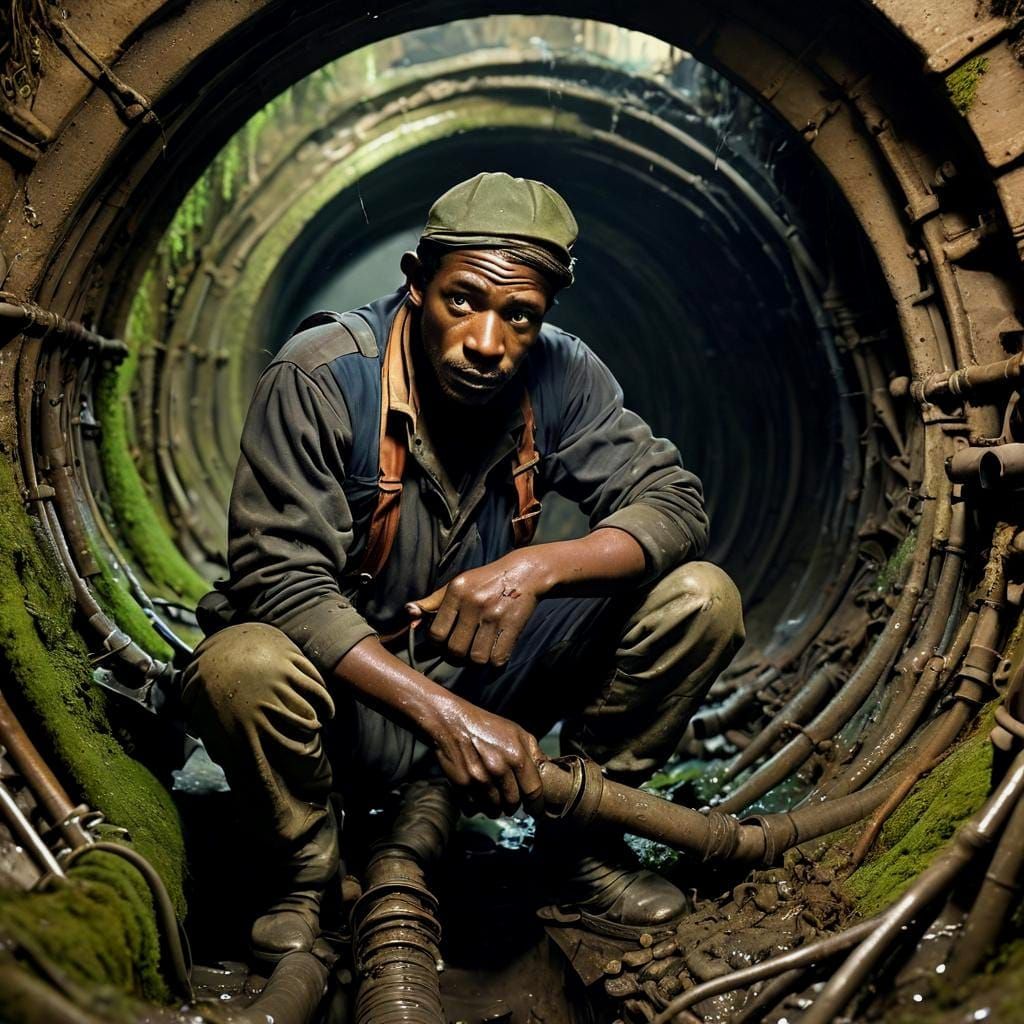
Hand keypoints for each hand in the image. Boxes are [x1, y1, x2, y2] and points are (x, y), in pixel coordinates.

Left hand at [406, 550, 553, 667]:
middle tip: (462, 650)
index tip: (445, 641)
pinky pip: (497, 658)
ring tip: (478, 653)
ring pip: (476, 658)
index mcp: (456, 591)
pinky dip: (495, 663)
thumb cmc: (485, 581)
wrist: (524, 572)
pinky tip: (494, 654)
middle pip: (455, 650)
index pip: (436, 633)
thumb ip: (432, 602)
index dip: (438, 644)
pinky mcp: (512, 625)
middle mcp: (473, 602)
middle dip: (457, 656)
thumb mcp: (457, 584)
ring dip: (476, 661)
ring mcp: (494, 615)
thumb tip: (409, 616)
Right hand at [424, 693, 546, 816]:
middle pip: (513, 802)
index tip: (537, 810)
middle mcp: (499, 769)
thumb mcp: (516, 732)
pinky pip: (474, 808)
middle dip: (514, 805)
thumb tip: (548, 769)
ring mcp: (480, 779)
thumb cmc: (486, 726)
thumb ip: (534, 752)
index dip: (537, 805)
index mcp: (516, 755)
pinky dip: (478, 808)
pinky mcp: (462, 785)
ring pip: (494, 808)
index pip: (533, 791)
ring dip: (497, 808)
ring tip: (496, 801)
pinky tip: (479, 798)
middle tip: (512, 802)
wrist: (451, 722)